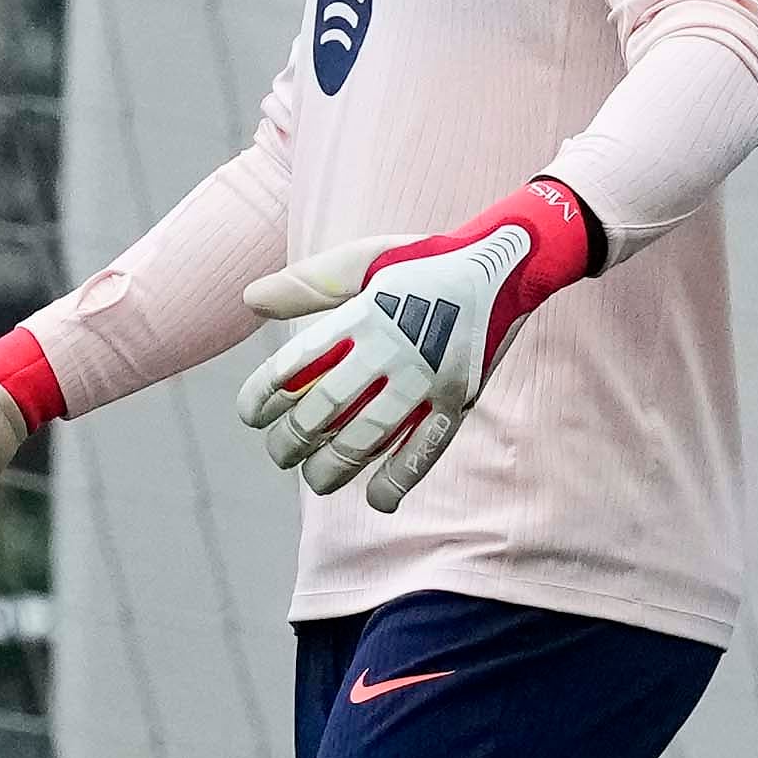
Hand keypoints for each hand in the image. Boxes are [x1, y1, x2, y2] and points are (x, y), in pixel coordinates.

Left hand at [234, 180, 591, 511]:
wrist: (507, 262)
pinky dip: (399, 479)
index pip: (296, 364)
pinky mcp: (458, 398)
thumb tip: (250, 300)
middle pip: (323, 408)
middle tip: (280, 453)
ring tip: (315, 479)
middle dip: (290, 440)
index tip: (251, 416)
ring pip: (366, 437)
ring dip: (331, 468)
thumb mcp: (367, 259)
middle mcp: (392, 348)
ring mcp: (426, 377)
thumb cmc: (427, 261)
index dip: (264, 396)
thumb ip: (310, 283)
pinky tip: (376, 498)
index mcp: (365, 314)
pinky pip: (425, 448)